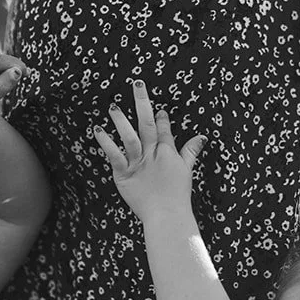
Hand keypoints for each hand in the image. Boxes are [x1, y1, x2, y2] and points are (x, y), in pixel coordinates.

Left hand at [93, 80, 205, 222]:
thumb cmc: (177, 195)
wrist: (167, 215)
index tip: (157, 107)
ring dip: (121, 120)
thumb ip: (191, 151)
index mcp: (167, 152)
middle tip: (137, 84)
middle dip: (143, 102)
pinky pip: (114, 155)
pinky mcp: (124, 174)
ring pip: (129, 137)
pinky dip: (106, 142)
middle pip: (147, 124)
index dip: (160, 117)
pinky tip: (98, 130)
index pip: (163, 129)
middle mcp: (152, 154)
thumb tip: (202, 137)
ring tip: (113, 106)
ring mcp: (138, 163)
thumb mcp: (187, 170)